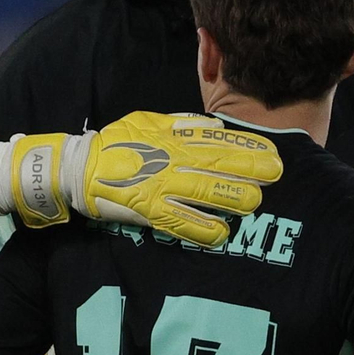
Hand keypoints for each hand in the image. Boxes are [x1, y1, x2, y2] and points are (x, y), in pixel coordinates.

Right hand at [10, 112, 282, 247]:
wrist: (79, 168)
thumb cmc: (116, 142)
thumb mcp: (148, 120)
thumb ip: (182, 123)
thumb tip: (215, 127)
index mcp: (172, 138)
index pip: (216, 141)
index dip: (246, 148)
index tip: (271, 154)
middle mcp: (170, 161)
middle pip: (216, 165)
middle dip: (248, 171)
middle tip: (274, 175)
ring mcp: (159, 186)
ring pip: (203, 192)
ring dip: (231, 198)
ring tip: (254, 202)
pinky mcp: (148, 210)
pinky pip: (179, 221)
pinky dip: (201, 229)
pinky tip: (221, 234)